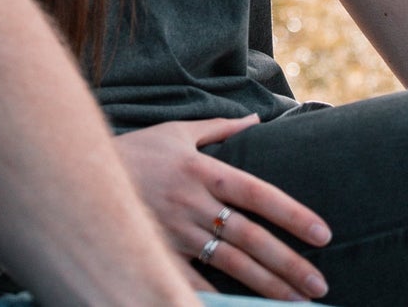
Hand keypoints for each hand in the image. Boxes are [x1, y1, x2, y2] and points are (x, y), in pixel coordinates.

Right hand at [112, 116, 331, 300]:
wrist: (84, 170)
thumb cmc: (138, 149)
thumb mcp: (178, 131)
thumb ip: (220, 128)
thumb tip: (257, 119)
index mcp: (203, 171)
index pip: (257, 193)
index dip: (291, 214)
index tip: (322, 234)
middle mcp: (193, 203)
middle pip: (250, 237)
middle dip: (288, 263)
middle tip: (319, 283)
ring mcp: (176, 232)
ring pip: (230, 264)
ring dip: (267, 286)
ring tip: (297, 302)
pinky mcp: (160, 253)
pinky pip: (195, 283)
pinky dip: (221, 300)